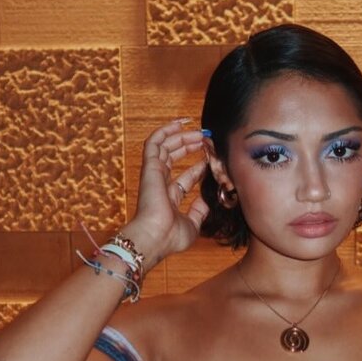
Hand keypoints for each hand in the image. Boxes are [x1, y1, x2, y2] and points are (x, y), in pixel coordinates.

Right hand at [122, 119, 208, 266]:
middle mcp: (160, 184)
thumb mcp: (193, 224)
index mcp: (169, 198)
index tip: (211, 161)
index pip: (184, 178)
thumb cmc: (170, 236)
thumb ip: (199, 211)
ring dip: (180, 136)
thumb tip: (207, 200)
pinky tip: (180, 123)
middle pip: (173, 158)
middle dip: (189, 147)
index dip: (198, 168)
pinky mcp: (150, 166)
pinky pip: (154, 142)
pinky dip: (166, 131)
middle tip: (205, 140)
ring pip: (164, 147)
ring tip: (197, 131)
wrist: (156, 236)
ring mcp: (154, 174)